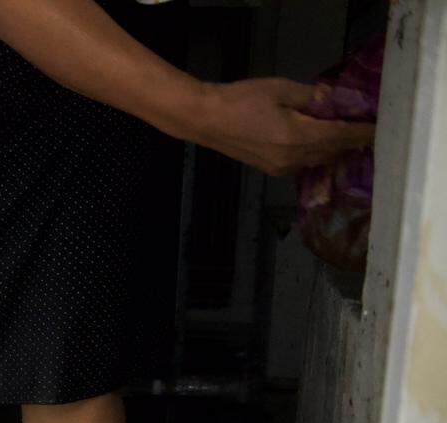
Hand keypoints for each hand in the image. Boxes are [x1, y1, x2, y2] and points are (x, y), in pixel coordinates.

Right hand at [186, 78, 375, 175]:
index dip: (363, 133)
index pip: (342, 136)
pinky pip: (305, 164)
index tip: (379, 129)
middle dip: (351, 141)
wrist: (207, 120)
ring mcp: (283, 167)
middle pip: (333, 152)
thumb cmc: (241, 100)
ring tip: (347, 137)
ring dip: (334, 150)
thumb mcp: (280, 89)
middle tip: (365, 128)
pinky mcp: (273, 169)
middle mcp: (294, 158)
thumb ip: (310, 97)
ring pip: (320, 160)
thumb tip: (332, 100)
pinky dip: (317, 154)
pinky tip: (320, 144)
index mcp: (298, 137)